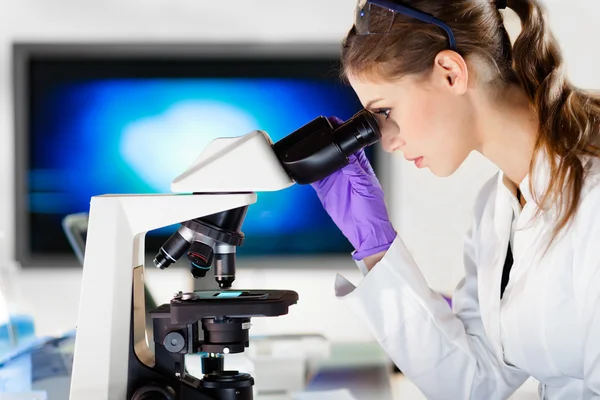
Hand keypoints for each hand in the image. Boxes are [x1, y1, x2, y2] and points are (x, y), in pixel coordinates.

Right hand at [310, 117, 395, 260]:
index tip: (334, 123)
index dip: (343, 133)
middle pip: (334, 150)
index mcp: (360, 166)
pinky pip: (314, 177)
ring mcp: (334, 179)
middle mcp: (346, 170)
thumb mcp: (366, 187)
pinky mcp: (325, 190)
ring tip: (308, 145)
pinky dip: (308, 171)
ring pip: (323, 161)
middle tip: (318, 130)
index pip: (351, 144)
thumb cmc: (373, 210)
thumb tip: (346, 156)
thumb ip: (355, 171)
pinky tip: (303, 165)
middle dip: (327, 140)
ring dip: (317, 154)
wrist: (364, 230)